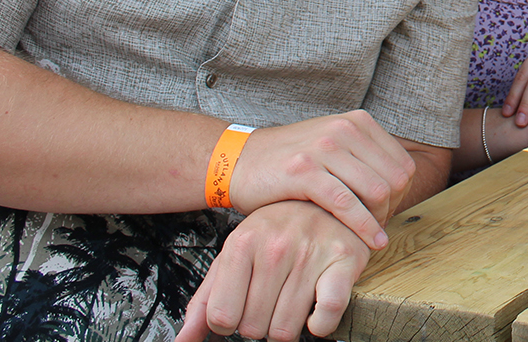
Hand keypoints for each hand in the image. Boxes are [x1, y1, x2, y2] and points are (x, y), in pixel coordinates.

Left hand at [175, 200, 368, 341]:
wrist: (325, 200)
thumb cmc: (276, 232)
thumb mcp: (234, 257)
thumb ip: (205, 300)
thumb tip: (182, 341)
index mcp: (242, 242)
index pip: (221, 317)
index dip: (230, 322)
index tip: (241, 309)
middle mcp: (276, 246)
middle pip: (253, 327)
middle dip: (260, 324)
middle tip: (270, 303)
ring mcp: (311, 252)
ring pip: (286, 329)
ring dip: (287, 326)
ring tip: (291, 303)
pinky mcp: (345, 260)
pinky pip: (327, 313)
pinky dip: (320, 324)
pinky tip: (315, 312)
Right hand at [227, 110, 415, 249]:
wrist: (236, 161)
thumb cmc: (288, 164)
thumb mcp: (332, 147)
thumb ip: (364, 159)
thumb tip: (401, 186)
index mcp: (358, 122)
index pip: (403, 164)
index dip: (401, 196)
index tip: (385, 214)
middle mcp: (345, 129)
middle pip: (394, 179)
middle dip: (391, 210)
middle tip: (377, 229)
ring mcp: (324, 148)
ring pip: (376, 191)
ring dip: (378, 221)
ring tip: (370, 238)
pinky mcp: (305, 171)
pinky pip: (346, 204)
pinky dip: (362, 227)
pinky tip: (367, 244)